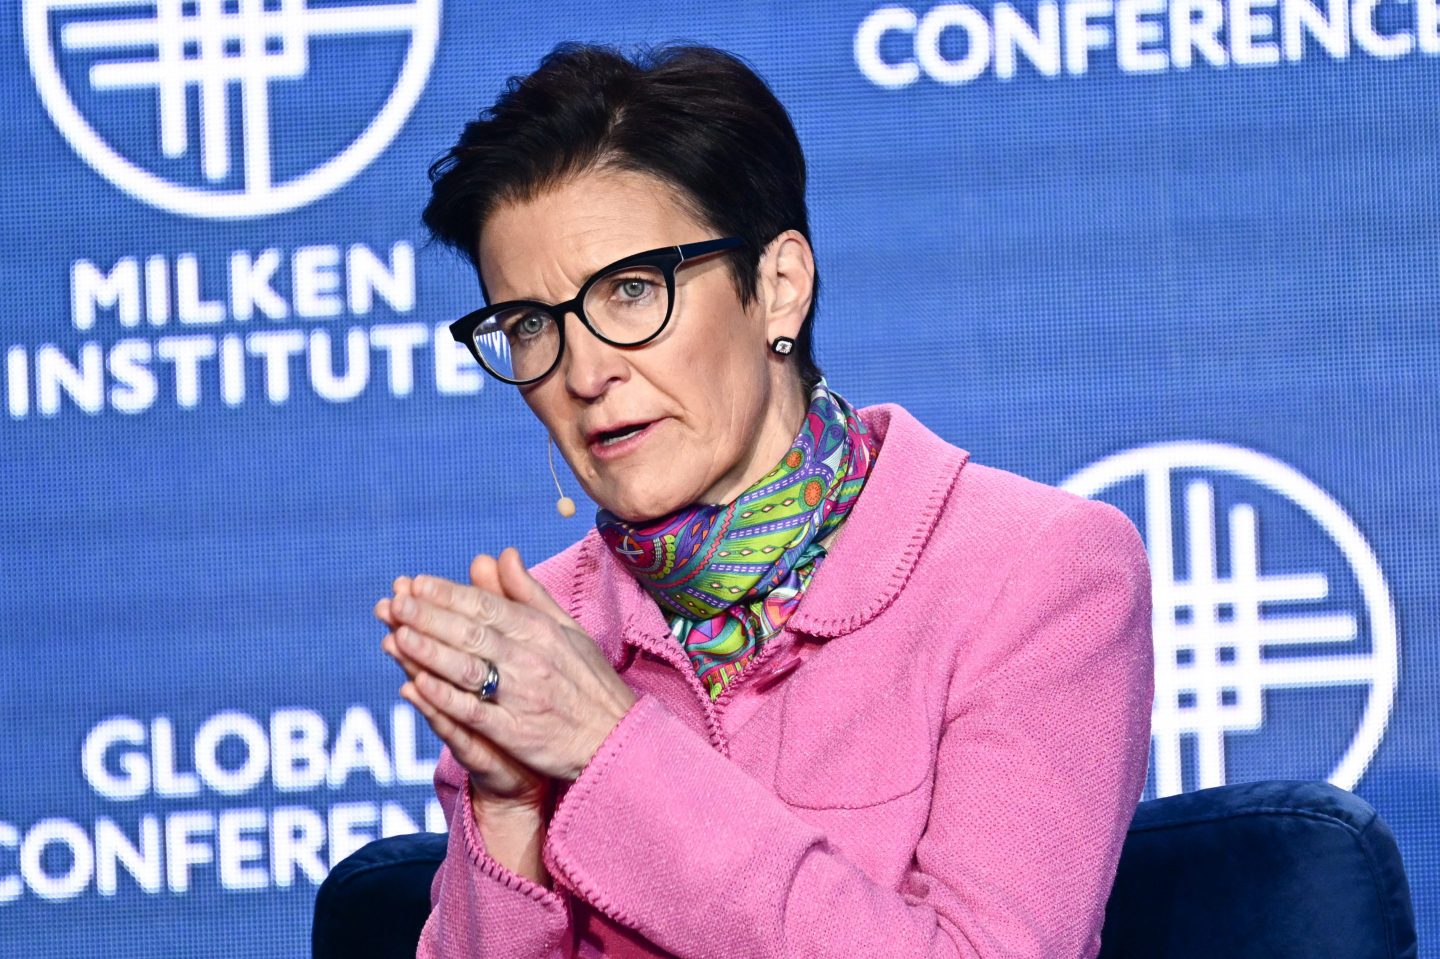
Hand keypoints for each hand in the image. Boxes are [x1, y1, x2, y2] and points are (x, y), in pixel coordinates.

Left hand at [377, 547, 637, 784]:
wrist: (615, 737)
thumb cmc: (588, 681)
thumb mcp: (566, 628)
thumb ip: (528, 592)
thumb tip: (501, 554)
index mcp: (541, 630)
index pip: (487, 606)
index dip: (449, 594)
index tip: (416, 583)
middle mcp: (530, 658)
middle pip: (471, 633)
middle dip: (429, 616)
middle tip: (395, 603)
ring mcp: (522, 696)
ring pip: (468, 668)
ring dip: (430, 652)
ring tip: (397, 635)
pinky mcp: (516, 732)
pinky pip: (475, 712)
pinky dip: (446, 698)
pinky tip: (418, 685)